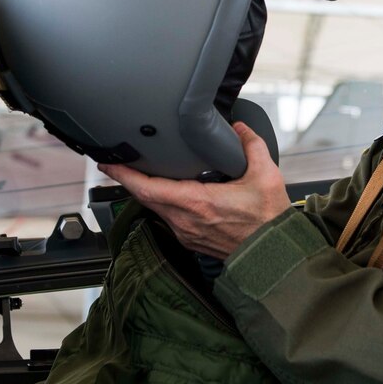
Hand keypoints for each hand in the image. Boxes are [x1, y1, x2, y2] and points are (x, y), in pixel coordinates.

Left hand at [97, 122, 290, 258]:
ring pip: (154, 208)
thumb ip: (251, 145)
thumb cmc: (268, 221)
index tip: (109, 163)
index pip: (147, 188)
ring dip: (145, 191)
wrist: (273, 255)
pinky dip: (160, 202)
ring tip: (139, 172)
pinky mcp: (191, 239)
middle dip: (129, 179)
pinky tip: (165, 191)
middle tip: (117, 161)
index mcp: (196, 203)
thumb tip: (240, 128)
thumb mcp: (265, 176)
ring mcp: (186, 233)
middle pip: (144, 197)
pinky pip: (167, 218)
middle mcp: (185, 220)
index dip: (124, 174)